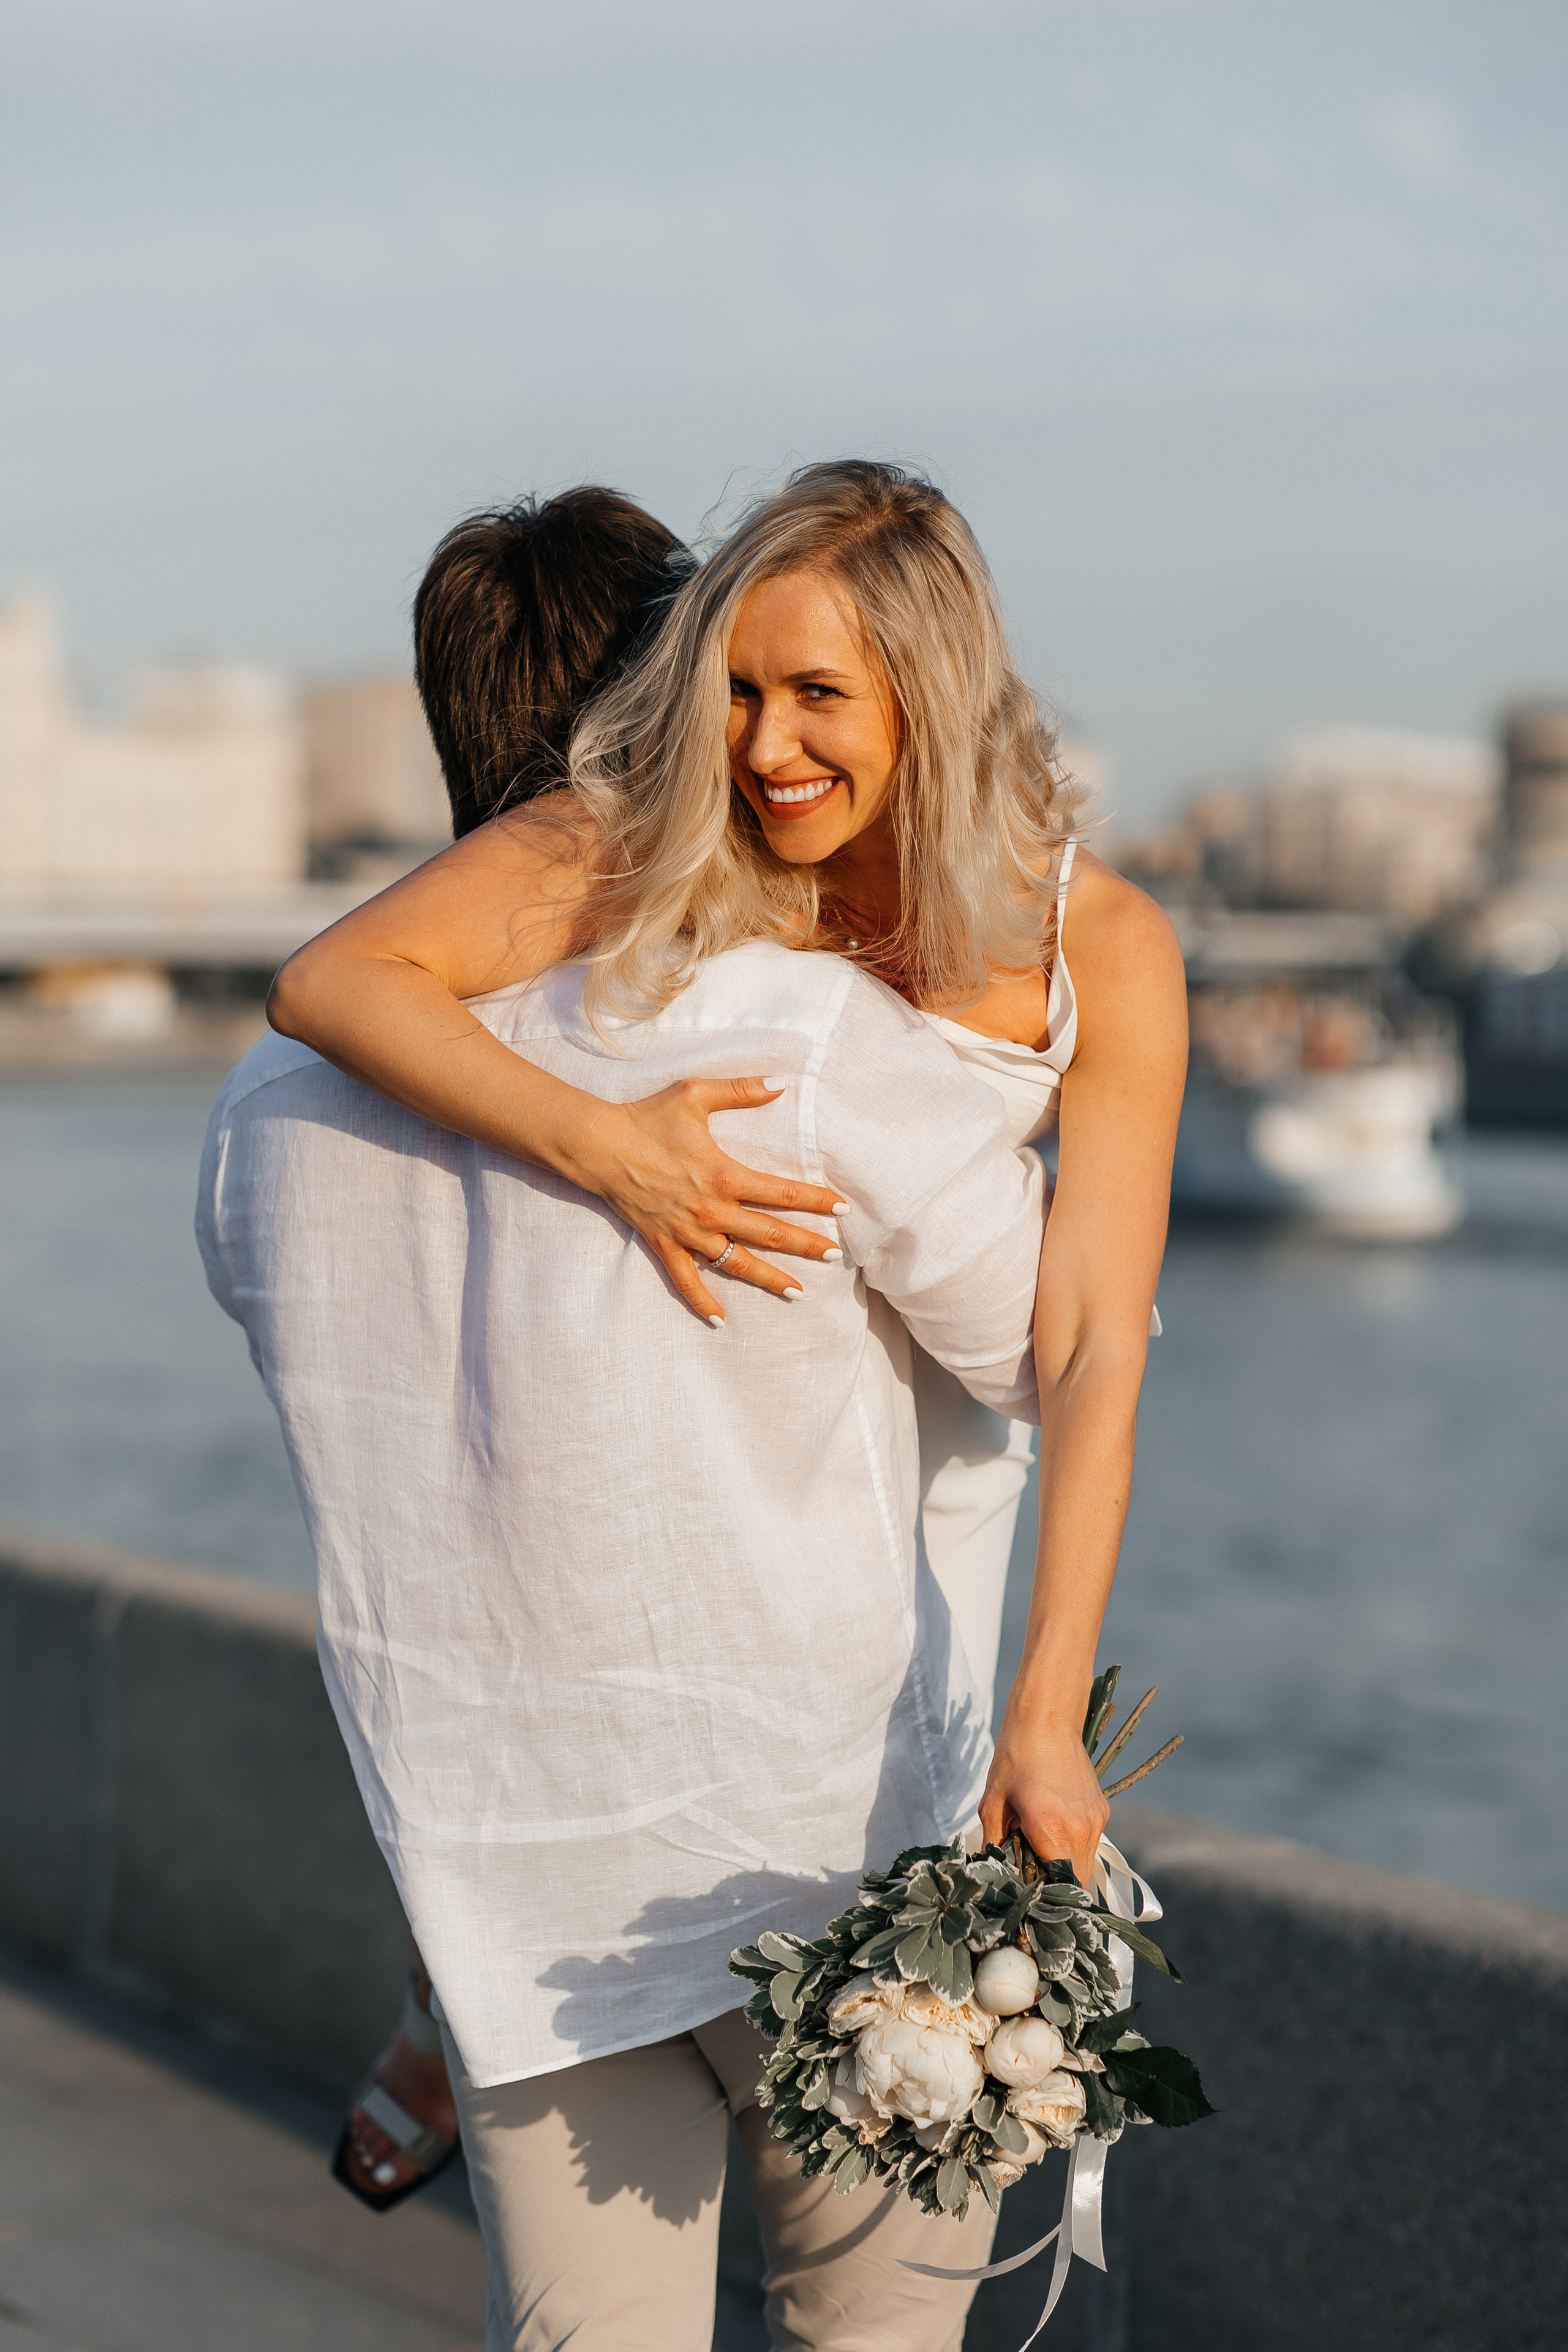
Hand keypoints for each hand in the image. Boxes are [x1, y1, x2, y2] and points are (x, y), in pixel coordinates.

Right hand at [564, 1076, 846, 1321]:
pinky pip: (687, 1280)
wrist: (600, 1146)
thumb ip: (741, 1089)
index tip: (843, 1208)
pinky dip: (703, 1303)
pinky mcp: (665, 1244)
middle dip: (804, 1245)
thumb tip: (780, 1083)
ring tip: (797, 1292)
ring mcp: (688, 1232)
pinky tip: (721, 1321)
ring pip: (736, 1263)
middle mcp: (711, 1209)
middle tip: (833, 1255)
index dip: (815, 1201)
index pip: (782, 1192)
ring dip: (768, 1278)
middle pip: (769, 1233)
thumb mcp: (695, 1094)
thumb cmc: (648, 1118)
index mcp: (724, 1175)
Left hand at [979, 1710, 1109, 1893]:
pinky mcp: (1102, 1809)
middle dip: (1054, 1885)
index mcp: (1053, 1829)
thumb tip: (991, 1869)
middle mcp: (1082, 1829)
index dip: (1043, 1896)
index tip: (1026, 1894)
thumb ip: (994, 1842)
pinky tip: (1052, 1827)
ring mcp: (1096, 1819)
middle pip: (1077, 1883)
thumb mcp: (994, 1801)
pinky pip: (1090, 1843)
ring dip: (1065, 1867)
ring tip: (1038, 1846)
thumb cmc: (1016, 1755)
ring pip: (1086, 1865)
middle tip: (1029, 1873)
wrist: (1048, 1716)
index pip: (1058, 1887)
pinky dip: (1073, 1846)